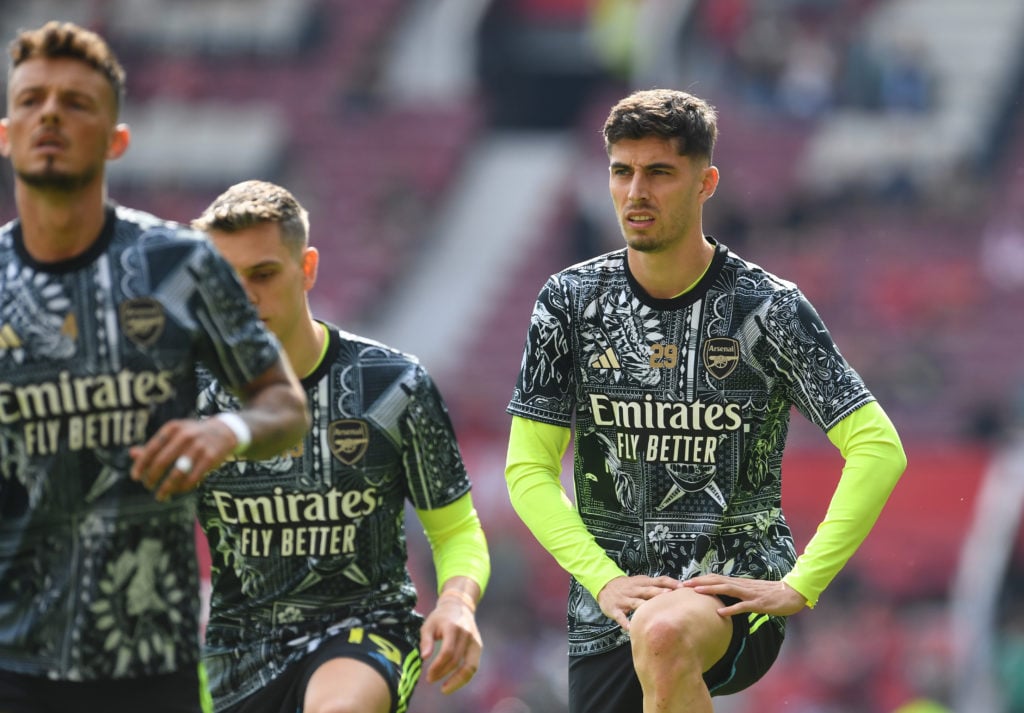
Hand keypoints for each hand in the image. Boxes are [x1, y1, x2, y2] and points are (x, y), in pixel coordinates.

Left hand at [129, 417, 236, 500]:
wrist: (225, 431)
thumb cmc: (193, 435)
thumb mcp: (174, 434)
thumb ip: (155, 445)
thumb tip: (132, 454)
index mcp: (173, 428)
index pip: (152, 448)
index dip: (141, 464)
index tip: (135, 477)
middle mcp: (185, 435)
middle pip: (162, 461)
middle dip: (152, 477)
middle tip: (148, 486)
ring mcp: (199, 446)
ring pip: (177, 473)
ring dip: (166, 487)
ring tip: (160, 495)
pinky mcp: (210, 458)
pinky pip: (193, 478)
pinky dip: (182, 487)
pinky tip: (177, 491)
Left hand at [419, 591, 482, 694]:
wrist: (459, 606)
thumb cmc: (440, 618)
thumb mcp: (428, 625)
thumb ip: (426, 640)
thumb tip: (424, 658)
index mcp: (453, 627)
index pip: (448, 651)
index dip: (438, 666)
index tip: (428, 675)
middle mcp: (466, 634)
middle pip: (456, 660)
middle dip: (442, 673)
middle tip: (430, 679)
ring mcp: (474, 641)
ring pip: (470, 667)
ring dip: (457, 681)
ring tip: (445, 689)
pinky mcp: (478, 647)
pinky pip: (473, 666)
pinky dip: (464, 677)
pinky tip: (453, 682)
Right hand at [597, 575, 682, 630]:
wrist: (605, 586)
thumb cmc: (629, 586)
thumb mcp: (641, 581)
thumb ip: (656, 585)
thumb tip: (679, 588)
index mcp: (642, 582)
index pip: (658, 580)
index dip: (670, 583)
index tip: (682, 587)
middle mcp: (634, 590)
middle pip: (649, 591)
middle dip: (659, 593)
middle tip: (671, 596)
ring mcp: (624, 600)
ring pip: (635, 603)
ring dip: (644, 606)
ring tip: (652, 612)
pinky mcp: (615, 609)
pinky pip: (620, 617)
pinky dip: (625, 622)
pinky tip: (630, 628)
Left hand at [683, 574, 807, 616]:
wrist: (792, 593)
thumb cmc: (771, 594)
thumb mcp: (751, 593)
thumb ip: (738, 594)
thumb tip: (724, 598)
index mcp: (739, 583)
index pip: (716, 578)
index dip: (701, 580)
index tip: (686, 582)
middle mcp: (742, 585)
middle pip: (717, 581)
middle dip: (699, 582)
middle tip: (682, 585)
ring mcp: (749, 594)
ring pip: (727, 589)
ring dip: (710, 590)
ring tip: (695, 592)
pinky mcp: (758, 603)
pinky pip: (743, 606)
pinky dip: (731, 609)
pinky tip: (720, 612)